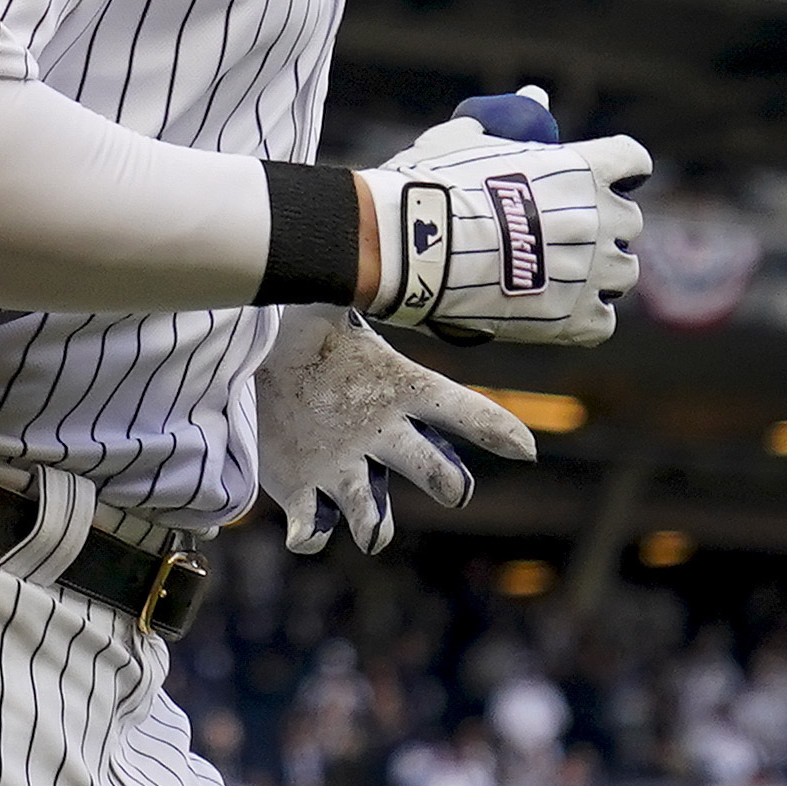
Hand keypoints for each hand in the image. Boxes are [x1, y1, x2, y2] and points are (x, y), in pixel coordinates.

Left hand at [256, 307, 539, 552]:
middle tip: (455, 491)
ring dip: (375, 523)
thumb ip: (342, 286)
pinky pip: (315, 527)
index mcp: (401, 393)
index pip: (460, 410)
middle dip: (444, 480)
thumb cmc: (308, 336)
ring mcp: (346, 472)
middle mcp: (384, 439)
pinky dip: (311, 534)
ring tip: (375, 533)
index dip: (495, 429)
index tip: (524, 450)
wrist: (261, 366)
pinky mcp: (305, 493)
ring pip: (372, 511)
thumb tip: (356, 251)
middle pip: (430, 467)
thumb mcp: (323, 306)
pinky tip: (303, 532)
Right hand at [355, 91, 649, 347]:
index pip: (635, 162)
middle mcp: (600, 218)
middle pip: (629, 221)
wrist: (412, 247)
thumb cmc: (433, 185)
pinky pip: (602, 322)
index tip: (602, 180)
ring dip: (599, 273)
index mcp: (584, 169)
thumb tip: (535, 94)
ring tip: (557, 277)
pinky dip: (583, 319)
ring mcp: (591, 272)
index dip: (621, 171)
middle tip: (561, 233)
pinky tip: (554, 312)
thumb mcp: (466, 138)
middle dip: (602, 226)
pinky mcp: (574, 319)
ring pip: (623, 273)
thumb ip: (509, 123)